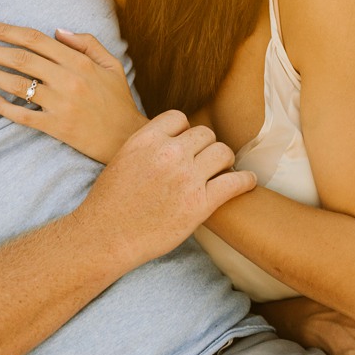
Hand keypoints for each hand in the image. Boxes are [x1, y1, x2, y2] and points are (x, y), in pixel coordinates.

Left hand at [0, 21, 146, 163]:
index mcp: (78, 62)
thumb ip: (85, 42)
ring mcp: (60, 104)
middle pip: (22, 59)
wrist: (127, 138)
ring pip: (18, 85)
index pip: (35, 40)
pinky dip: (4, 107)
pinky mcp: (56, 127)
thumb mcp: (110, 64)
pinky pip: (24, 116)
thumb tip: (56, 30)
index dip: (8, 31)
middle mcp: (67, 80)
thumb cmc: (118, 100)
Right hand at [83, 111, 255, 265]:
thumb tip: (170, 138)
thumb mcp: (123, 158)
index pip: (180, 118)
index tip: (186, 144)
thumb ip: (148, 144)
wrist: (106, 236)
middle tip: (206, 161)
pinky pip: (234, 183)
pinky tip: (248, 183)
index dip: (184, 131)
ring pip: (222, 152)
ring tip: (223, 169)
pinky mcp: (199, 204)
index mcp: (147, 139)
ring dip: (224, 160)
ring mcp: (186, 177)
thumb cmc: (111, 201)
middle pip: (204, 133)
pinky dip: (245, 181)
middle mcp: (169, 153)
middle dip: (205, 146)